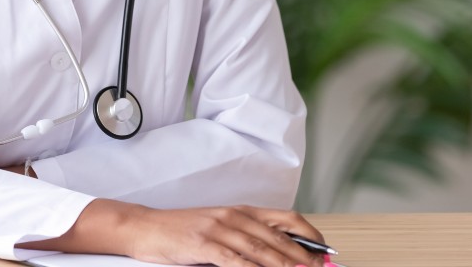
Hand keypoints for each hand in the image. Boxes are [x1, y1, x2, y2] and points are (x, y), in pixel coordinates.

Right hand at [127, 205, 325, 266]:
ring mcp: (220, 229)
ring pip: (262, 249)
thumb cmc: (183, 231)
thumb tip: (277, 254)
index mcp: (242, 210)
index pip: (287, 218)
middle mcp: (235, 216)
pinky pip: (235, 260)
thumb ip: (247, 236)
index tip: (324, 250)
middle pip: (279, 237)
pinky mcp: (204, 244)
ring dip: (285, 264)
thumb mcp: (220, 227)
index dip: (309, 234)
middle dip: (303, 256)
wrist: (147, 228)